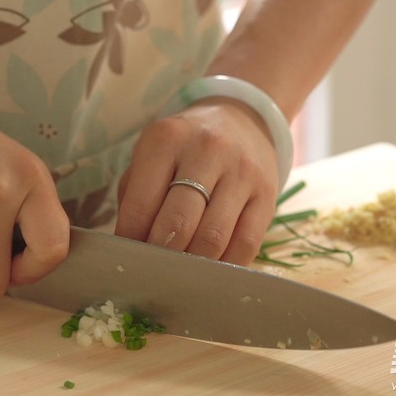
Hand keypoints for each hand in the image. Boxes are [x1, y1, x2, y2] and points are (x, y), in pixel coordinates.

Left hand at [115, 98, 280, 264]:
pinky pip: (246, 244)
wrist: (239, 121)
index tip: (129, 259)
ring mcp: (242, 172)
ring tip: (180, 273)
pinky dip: (225, 266)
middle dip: (161, 256)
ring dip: (192, 266)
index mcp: (167, 139)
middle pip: (178, 224)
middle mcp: (207, 150)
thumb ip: (134, 197)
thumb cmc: (183, 149)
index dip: (131, 241)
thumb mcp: (151, 156)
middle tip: (154, 271)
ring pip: (213, 238)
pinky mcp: (267, 194)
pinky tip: (211, 269)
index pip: (140, 205)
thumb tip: (131, 248)